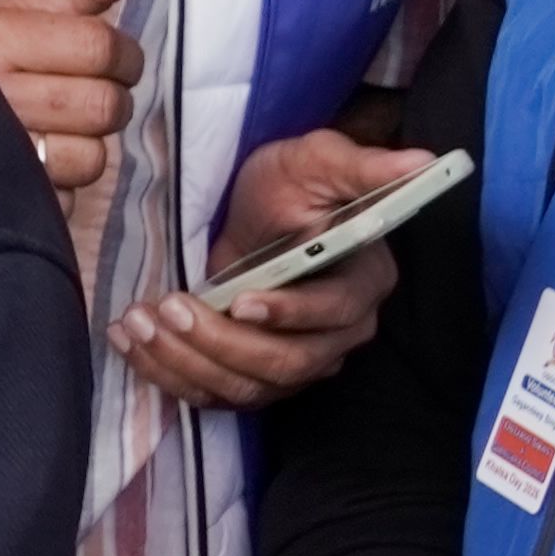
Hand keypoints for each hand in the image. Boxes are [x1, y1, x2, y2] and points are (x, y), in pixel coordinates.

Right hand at [0, 0, 144, 252]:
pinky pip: (66, 196)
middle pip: (103, 106)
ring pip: (91, 158)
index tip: (106, 57)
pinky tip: (37, 163)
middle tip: (83, 92)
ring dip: (87, 145)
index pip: (100, 48)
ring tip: (58, 129)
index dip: (121, 55)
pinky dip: (62, 183)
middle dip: (109, 99)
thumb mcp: (23, 6)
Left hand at [115, 131, 411, 411]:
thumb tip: (423, 161)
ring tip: (138, 322)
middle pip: (288, 363)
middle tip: (167, 307)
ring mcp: (296, 361)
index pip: (333, 313)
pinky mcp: (256, 377)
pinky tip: (131, 343)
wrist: (255, 209)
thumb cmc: (291, 180)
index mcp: (362, 283)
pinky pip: (216, 394)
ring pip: (248, 387)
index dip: (289, 312)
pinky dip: (169, 375)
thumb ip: (363, 166)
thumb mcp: (318, 161)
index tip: (240, 299)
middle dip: (222, 342)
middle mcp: (337, 335)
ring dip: (187, 361)